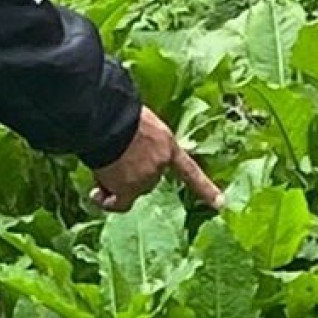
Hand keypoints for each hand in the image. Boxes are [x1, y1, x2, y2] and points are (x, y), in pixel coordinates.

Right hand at [91, 107, 222, 214]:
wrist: (109, 120)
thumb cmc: (119, 113)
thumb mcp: (141, 121)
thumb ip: (143, 139)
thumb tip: (125, 150)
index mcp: (168, 145)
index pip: (190, 170)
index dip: (205, 189)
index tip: (221, 205)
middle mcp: (161, 165)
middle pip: (147, 179)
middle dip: (130, 176)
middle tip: (110, 162)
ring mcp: (146, 178)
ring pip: (128, 189)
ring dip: (114, 183)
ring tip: (98, 164)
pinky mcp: (128, 188)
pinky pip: (118, 203)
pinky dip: (106, 202)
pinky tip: (96, 196)